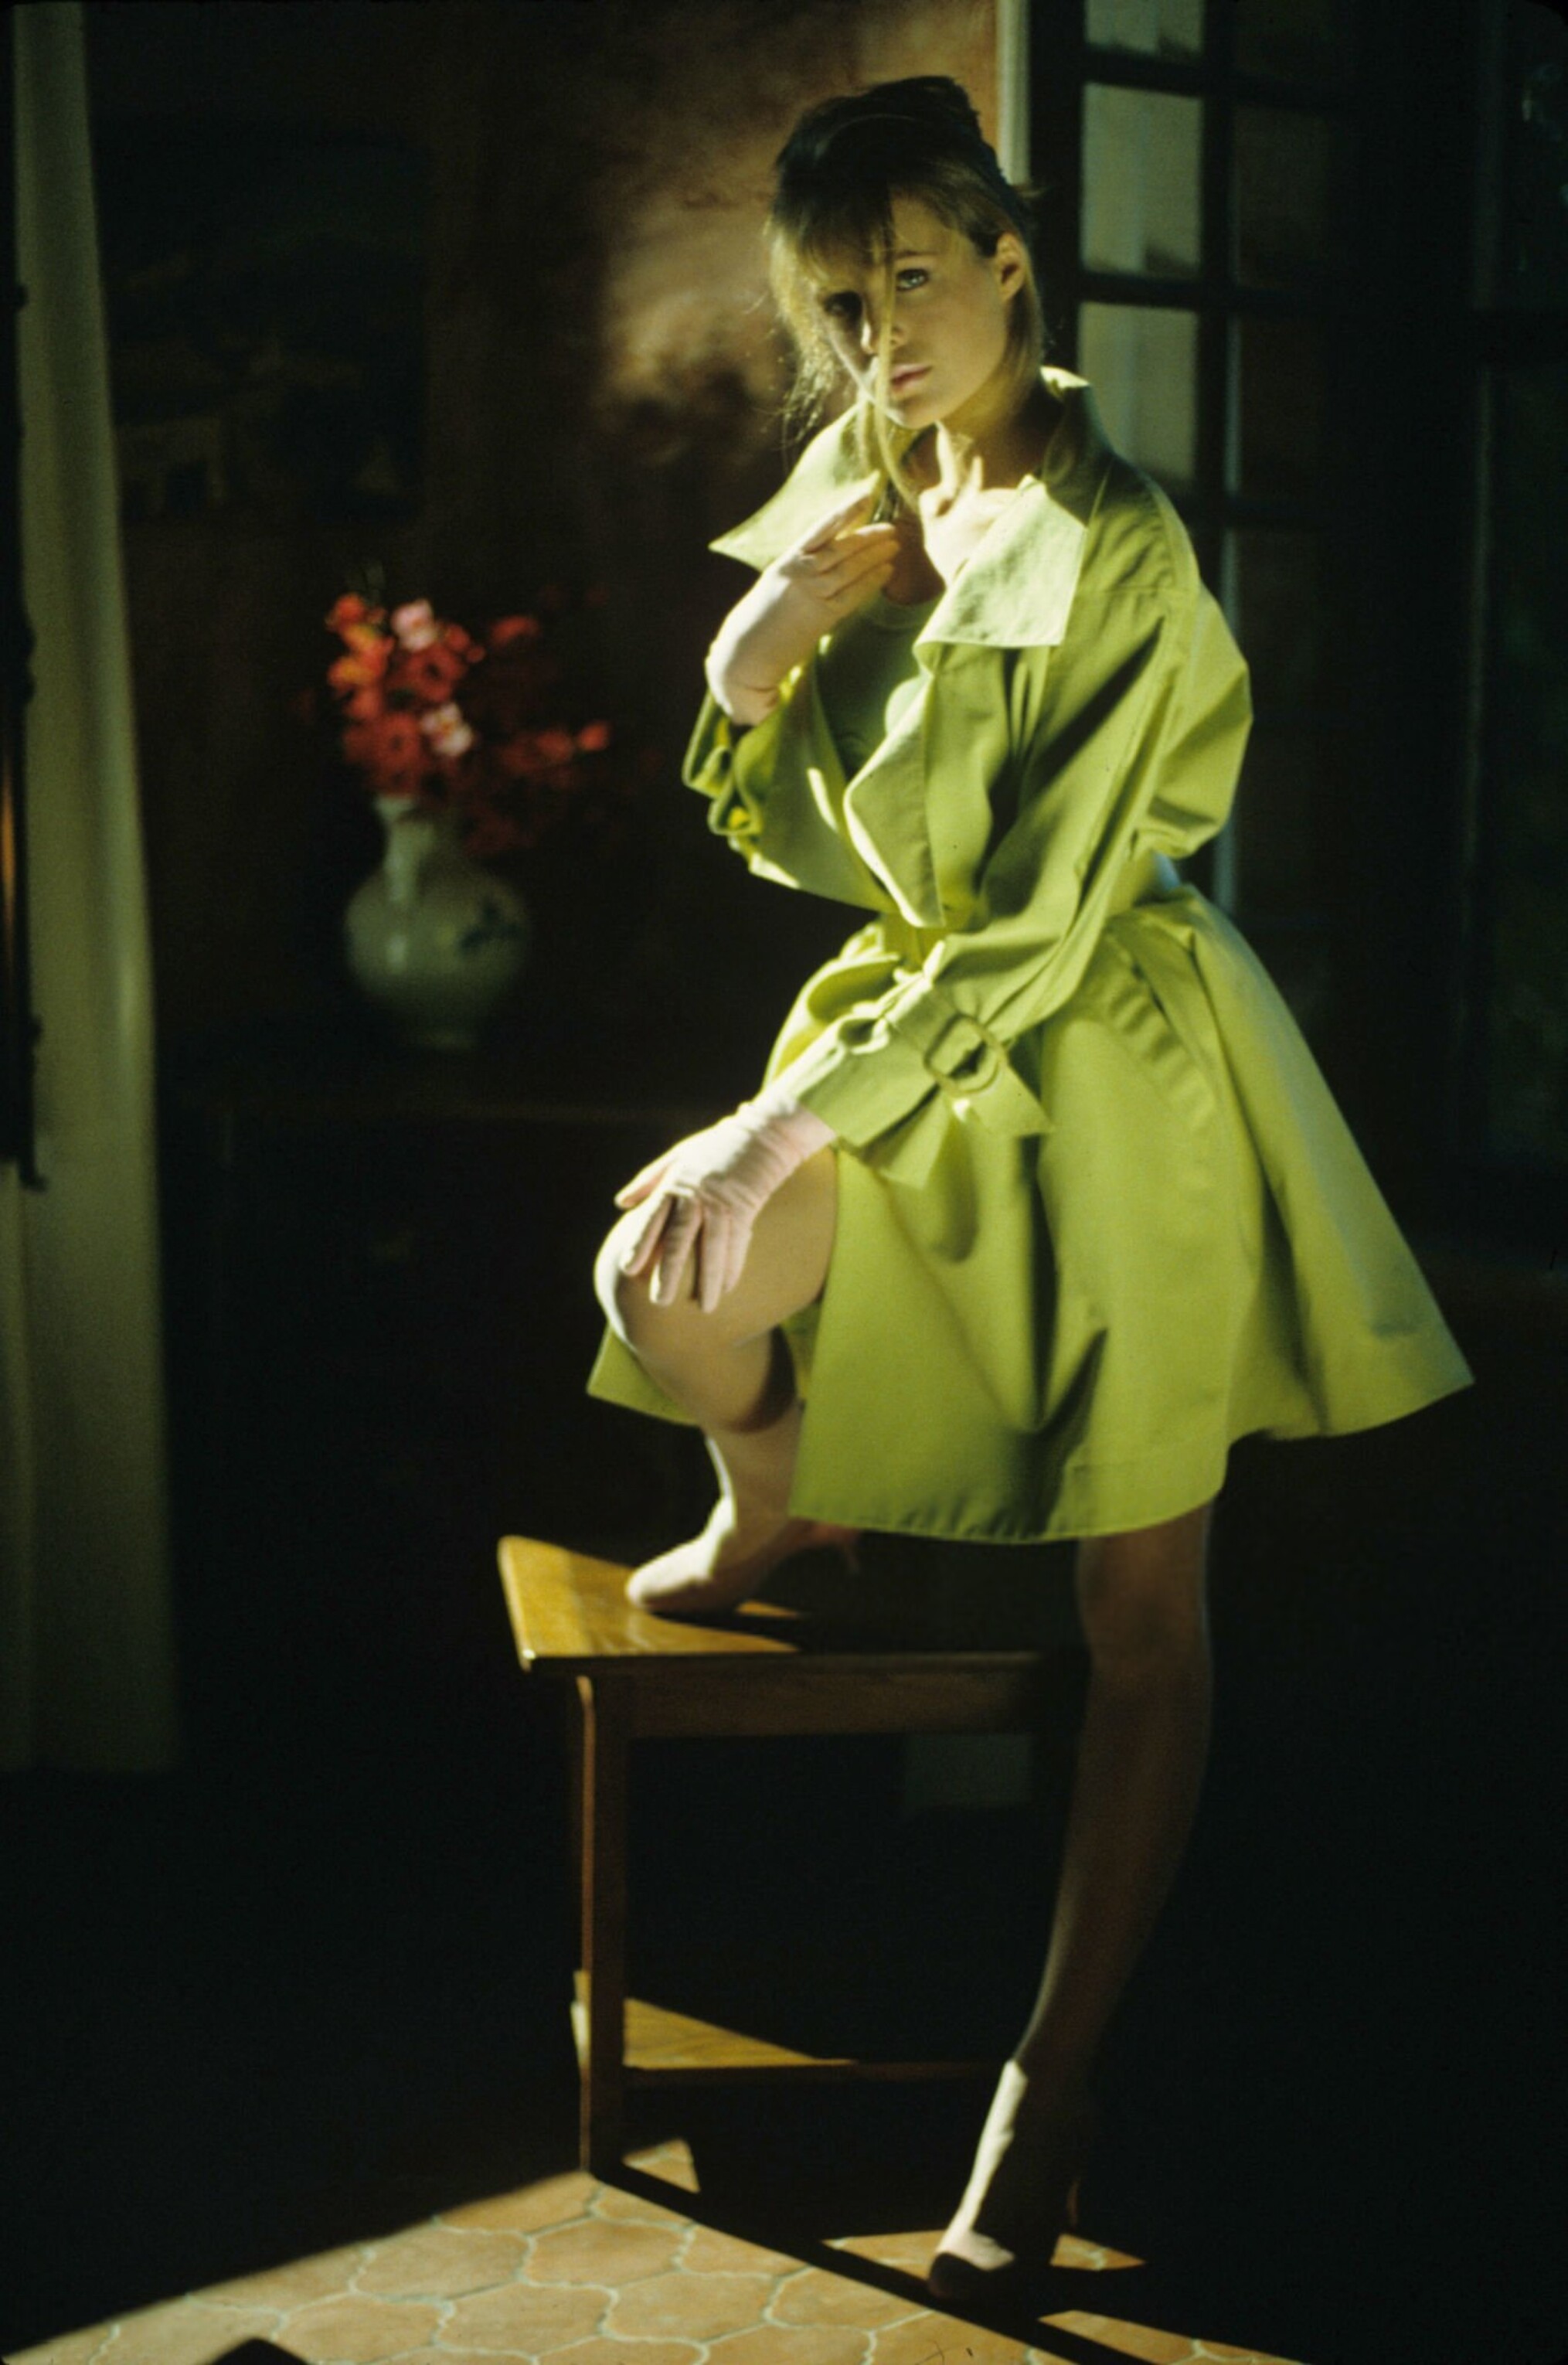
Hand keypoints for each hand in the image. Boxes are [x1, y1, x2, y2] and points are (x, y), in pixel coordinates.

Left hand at [613, 1092, 834, 1312]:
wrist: (760, 1136)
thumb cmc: (714, 1147)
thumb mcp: (677, 1156)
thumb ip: (648, 1181)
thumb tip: (621, 1203)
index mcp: (676, 1184)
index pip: (652, 1218)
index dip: (639, 1243)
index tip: (627, 1267)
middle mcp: (697, 1196)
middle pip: (680, 1239)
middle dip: (670, 1272)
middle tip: (660, 1302)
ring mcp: (723, 1204)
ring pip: (713, 1248)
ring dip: (709, 1280)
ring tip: (705, 1307)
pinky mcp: (746, 1209)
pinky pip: (738, 1244)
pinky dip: (733, 1267)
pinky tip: (728, 1289)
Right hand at [706, 489, 900, 724]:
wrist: (746, 652)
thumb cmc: (760, 618)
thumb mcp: (776, 583)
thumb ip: (800, 567)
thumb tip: (829, 553)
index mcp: (786, 561)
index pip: (821, 528)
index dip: (845, 511)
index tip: (866, 497)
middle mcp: (799, 574)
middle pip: (841, 548)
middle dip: (869, 536)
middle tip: (891, 527)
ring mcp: (811, 595)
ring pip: (850, 569)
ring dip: (875, 556)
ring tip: (894, 547)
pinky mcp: (821, 617)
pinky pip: (853, 595)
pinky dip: (872, 582)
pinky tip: (887, 571)